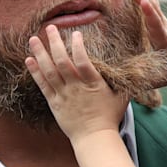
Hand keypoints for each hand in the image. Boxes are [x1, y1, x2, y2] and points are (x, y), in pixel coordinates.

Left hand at [26, 25, 128, 141]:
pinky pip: (43, 85)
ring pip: (49, 71)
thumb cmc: (110, 117)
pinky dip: (35, 72)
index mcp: (93, 84)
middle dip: (55, 43)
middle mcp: (76, 88)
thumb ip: (123, 80)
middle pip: (62, 62)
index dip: (78, 46)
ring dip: (40, 53)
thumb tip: (137, 67)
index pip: (83, 61)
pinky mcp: (54, 103)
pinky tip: (29, 59)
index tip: (76, 33)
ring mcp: (63, 95)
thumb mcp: (121, 96)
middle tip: (50, 27)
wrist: (94, 138)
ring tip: (33, 39)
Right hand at [124, 0, 166, 85]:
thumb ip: (143, 83)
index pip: (157, 26)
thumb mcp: (159, 80)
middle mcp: (164, 27)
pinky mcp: (160, 17)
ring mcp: (163, 20)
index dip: (151, 14)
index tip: (144, 2)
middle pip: (152, 8)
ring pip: (151, 1)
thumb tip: (123, 91)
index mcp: (164, 41)